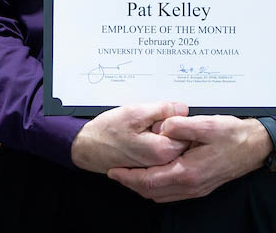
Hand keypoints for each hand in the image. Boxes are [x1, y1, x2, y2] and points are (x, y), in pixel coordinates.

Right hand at [70, 101, 190, 172]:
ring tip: (145, 127)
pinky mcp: (150, 166)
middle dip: (173, 126)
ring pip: (172, 144)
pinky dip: (157, 140)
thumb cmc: (106, 132)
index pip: (188, 132)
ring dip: (164, 133)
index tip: (166, 113)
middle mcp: (162, 163)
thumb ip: (162, 110)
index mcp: (162, 150)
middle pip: (182, 139)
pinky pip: (162, 150)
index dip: (179, 118)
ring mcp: (156, 166)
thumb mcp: (135, 112)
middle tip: (153, 119)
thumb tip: (182, 109)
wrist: (87, 147)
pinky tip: (143, 134)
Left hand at [107, 115, 270, 201]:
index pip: (150, 180)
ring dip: (143, 186)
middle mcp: (190, 185)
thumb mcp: (207, 124)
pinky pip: (171, 193)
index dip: (129, 176)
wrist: (255, 147)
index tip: (114, 170)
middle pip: (152, 192)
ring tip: (129, 174)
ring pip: (161, 195)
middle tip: (116, 172)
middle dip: (131, 183)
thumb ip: (182, 126)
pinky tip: (152, 175)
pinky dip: (156, 187)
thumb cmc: (233, 136)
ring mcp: (195, 189)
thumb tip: (162, 127)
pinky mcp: (199, 187)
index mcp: (188, 172)